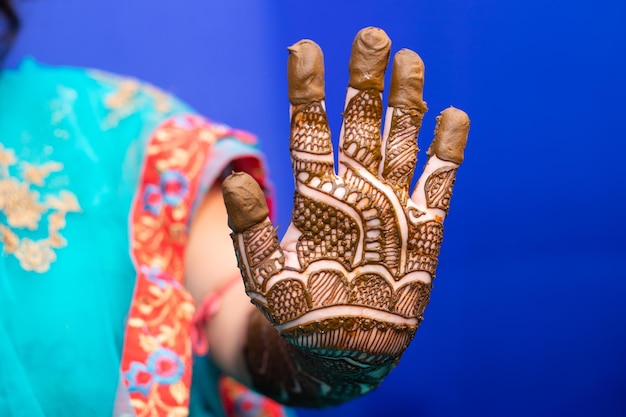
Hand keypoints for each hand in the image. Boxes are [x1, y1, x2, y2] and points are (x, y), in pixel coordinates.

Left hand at [223, 27, 468, 374]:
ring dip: (405, 104)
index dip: (308, 92)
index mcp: (315, 195)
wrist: (342, 348)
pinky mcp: (424, 230)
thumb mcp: (265, 275)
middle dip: (365, 82)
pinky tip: (453, 117)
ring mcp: (390, 206)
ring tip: (408, 61)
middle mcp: (354, 191)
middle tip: (370, 36)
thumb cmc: (299, 312)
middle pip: (360, 125)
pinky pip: (439, 183)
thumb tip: (239, 179)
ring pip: (399, 143)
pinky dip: (448, 152)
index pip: (311, 132)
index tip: (304, 50)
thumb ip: (252, 230)